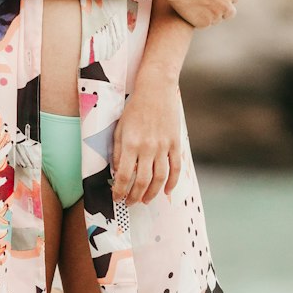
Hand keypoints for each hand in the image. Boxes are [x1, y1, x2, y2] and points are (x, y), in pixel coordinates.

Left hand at [112, 84, 181, 203]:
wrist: (156, 89)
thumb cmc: (134, 108)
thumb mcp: (119, 129)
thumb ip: (118, 152)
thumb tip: (118, 173)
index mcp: (130, 144)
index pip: (124, 176)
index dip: (120, 191)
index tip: (117, 198)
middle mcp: (147, 148)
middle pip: (142, 181)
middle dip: (135, 196)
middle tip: (130, 203)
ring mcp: (163, 146)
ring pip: (160, 178)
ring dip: (152, 193)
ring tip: (146, 200)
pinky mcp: (175, 143)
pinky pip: (176, 168)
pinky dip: (172, 182)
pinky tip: (167, 191)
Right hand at [159, 0, 238, 28]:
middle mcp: (227, 4)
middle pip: (229, 13)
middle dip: (221, 12)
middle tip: (209, 9)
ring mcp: (217, 15)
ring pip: (215, 20)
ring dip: (208, 16)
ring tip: (193, 6)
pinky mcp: (205, 23)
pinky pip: (203, 24)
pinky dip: (197, 20)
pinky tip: (188, 11)